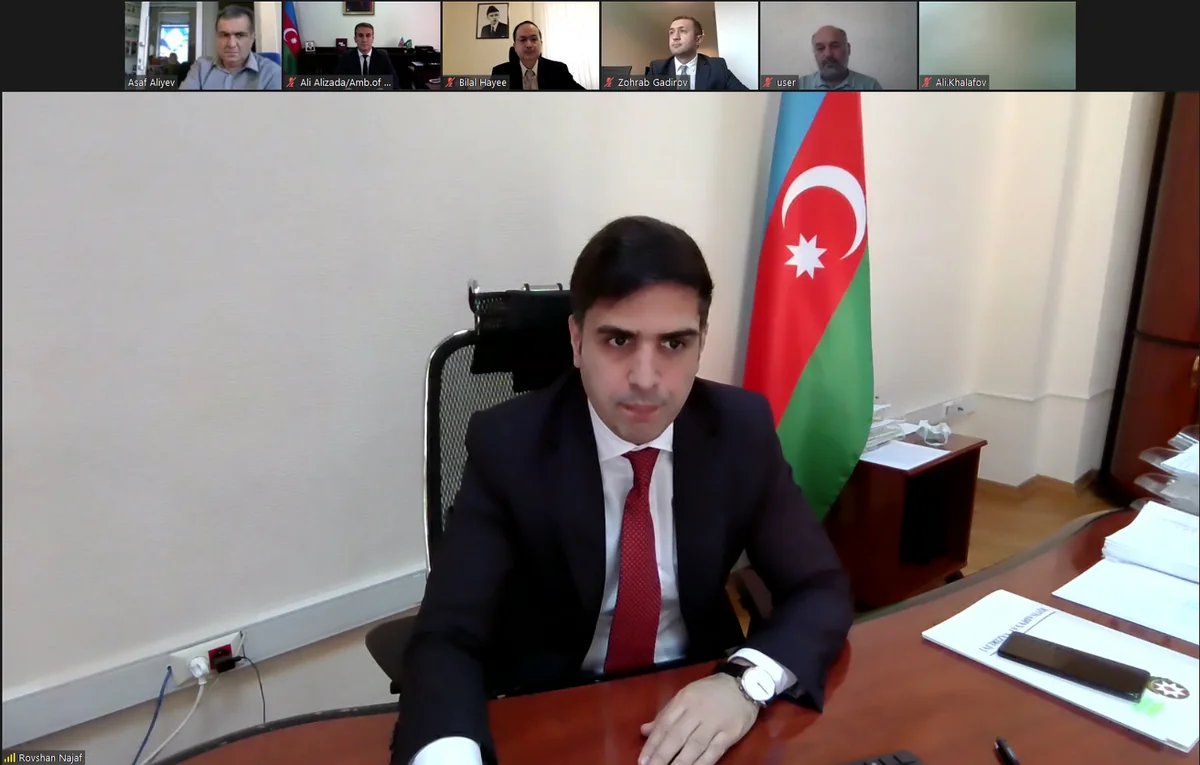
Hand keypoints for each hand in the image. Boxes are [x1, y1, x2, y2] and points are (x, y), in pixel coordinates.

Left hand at [637, 674, 758, 764]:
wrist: (744, 684)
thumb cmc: (710, 692)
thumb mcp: (685, 696)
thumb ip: (666, 714)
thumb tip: (644, 731)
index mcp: (684, 700)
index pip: (665, 725)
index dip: (653, 744)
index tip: (642, 760)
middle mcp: (697, 712)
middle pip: (677, 736)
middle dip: (662, 756)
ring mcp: (714, 723)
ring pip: (694, 746)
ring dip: (679, 763)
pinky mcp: (729, 734)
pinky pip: (713, 752)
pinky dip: (701, 763)